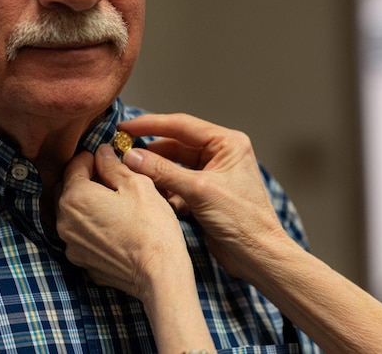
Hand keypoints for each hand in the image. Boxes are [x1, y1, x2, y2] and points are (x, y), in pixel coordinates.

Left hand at [55, 144, 189, 300]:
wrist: (159, 274)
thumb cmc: (151, 226)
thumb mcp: (137, 184)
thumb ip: (113, 166)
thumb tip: (102, 153)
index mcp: (75, 197)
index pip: (74, 165)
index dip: (91, 157)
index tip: (106, 157)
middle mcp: (64, 222)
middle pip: (66, 190)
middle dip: (84, 180)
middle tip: (109, 177)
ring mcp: (72, 246)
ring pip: (72, 215)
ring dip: (86, 205)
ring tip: (113, 202)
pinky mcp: (83, 263)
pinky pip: (81, 237)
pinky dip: (91, 228)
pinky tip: (114, 227)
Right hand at [118, 113, 289, 279]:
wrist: (259, 257)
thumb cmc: (243, 221)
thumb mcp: (199, 191)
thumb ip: (163, 172)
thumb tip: (132, 156)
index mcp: (227, 144)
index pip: (182, 125)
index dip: (150, 125)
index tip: (125, 127)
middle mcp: (221, 155)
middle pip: (175, 145)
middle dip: (150, 151)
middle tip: (122, 152)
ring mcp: (212, 175)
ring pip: (174, 167)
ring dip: (155, 172)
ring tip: (131, 174)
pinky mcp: (205, 195)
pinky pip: (177, 185)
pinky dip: (164, 190)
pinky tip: (150, 196)